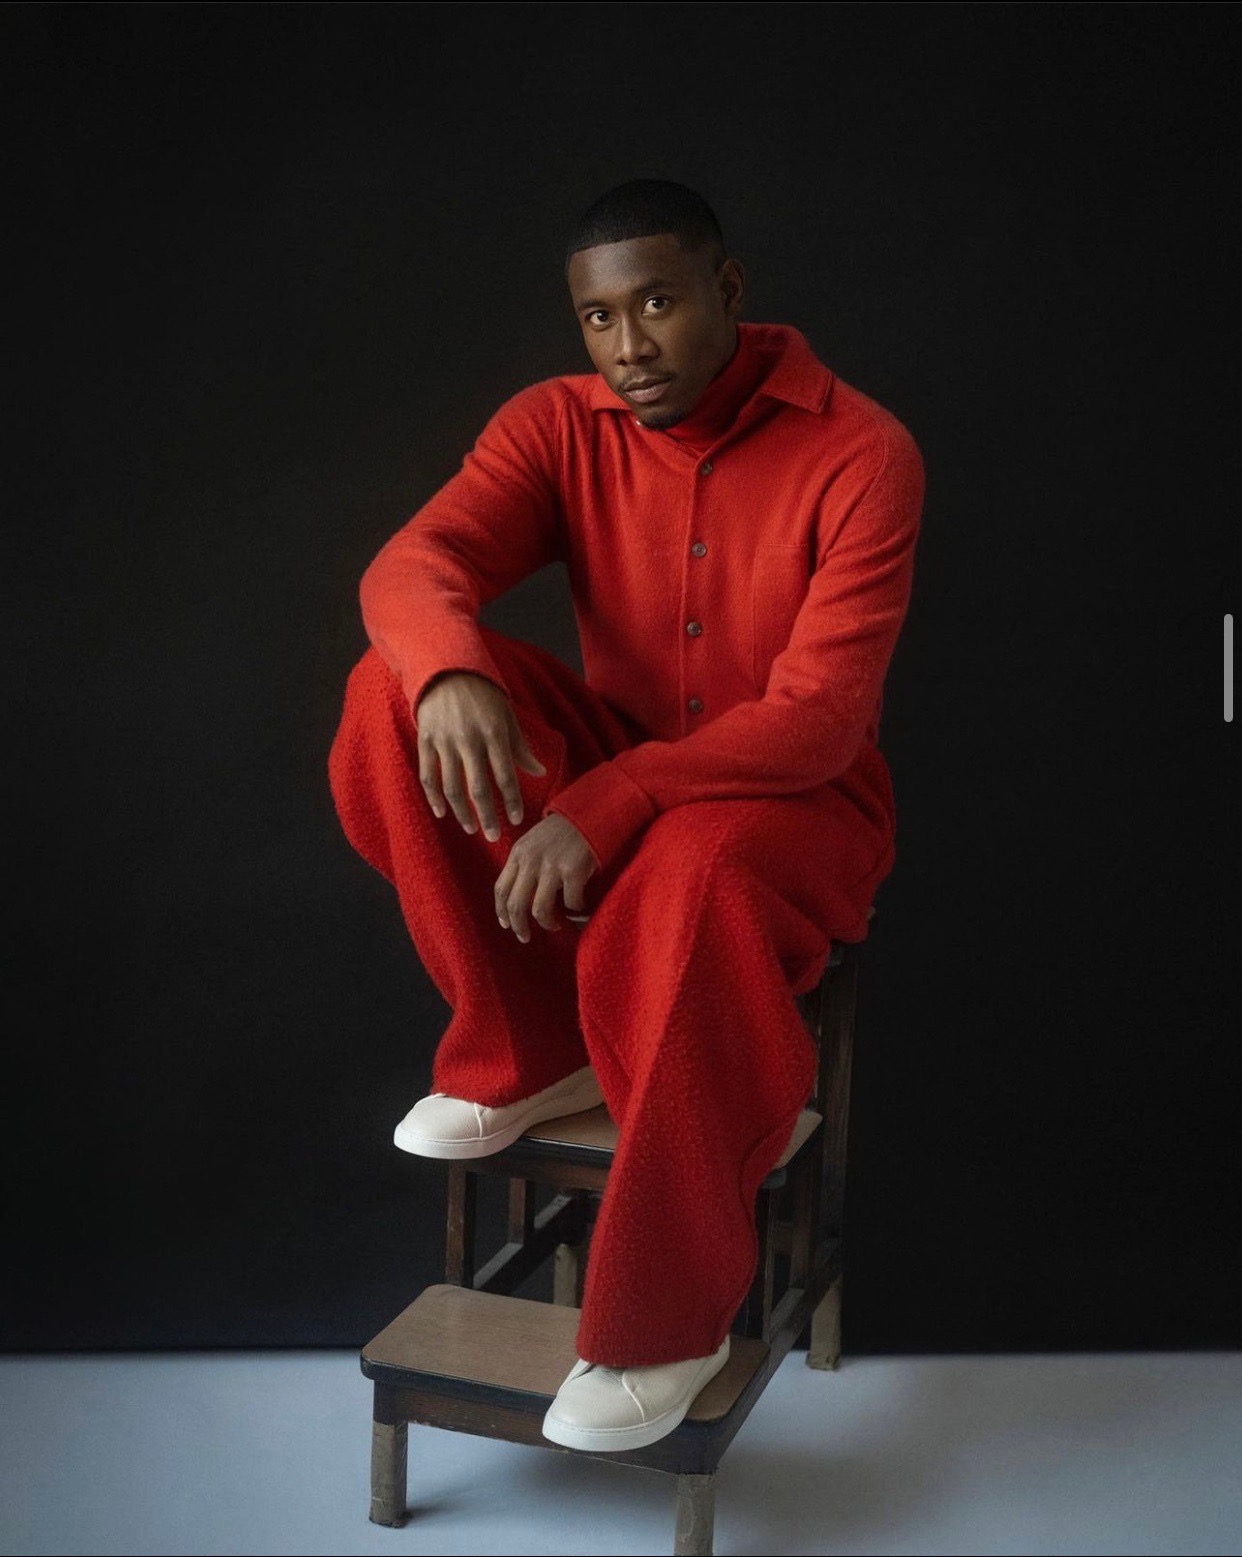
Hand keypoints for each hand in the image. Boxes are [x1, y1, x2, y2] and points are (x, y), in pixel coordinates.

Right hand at [415, 671, 545, 838]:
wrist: (447, 669)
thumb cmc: (484, 695)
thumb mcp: (507, 716)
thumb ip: (520, 747)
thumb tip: (540, 773)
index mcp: (493, 733)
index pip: (505, 776)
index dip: (510, 801)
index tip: (516, 820)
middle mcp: (468, 739)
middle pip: (478, 788)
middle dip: (487, 816)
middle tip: (494, 837)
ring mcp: (444, 741)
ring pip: (452, 786)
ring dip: (462, 812)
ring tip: (472, 828)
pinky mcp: (425, 740)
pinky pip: (428, 775)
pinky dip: (434, 797)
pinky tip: (443, 813)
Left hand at [494, 814, 598, 941]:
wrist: (590, 812)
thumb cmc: (562, 830)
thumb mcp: (534, 842)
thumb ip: (524, 864)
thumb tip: (520, 896)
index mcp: (518, 853)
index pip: (500, 889)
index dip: (501, 911)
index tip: (506, 924)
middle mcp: (531, 860)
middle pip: (516, 904)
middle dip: (519, 926)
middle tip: (525, 937)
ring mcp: (552, 866)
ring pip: (539, 909)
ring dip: (547, 923)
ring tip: (555, 925)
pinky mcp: (573, 871)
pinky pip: (570, 903)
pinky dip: (575, 910)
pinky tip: (579, 906)